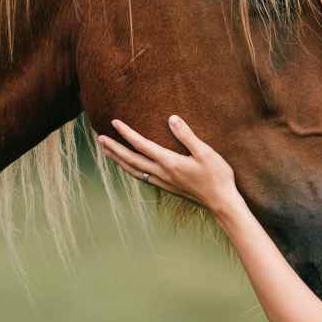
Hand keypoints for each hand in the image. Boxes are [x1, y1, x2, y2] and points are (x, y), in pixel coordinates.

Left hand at [97, 115, 240, 215]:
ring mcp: (163, 182)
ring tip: (107, 152)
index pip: (141, 145)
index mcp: (169, 162)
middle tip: (100, 138)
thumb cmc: (217, 176)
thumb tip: (171, 118)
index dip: (126, 133)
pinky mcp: (167, 188)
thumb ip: (187, 135)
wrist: (221, 203)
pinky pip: (142, 177)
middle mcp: (162, 173)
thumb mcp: (205, 152)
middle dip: (114, 149)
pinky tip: (129, 167)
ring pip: (133, 171)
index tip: (114, 122)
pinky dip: (130, 170)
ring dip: (118, 160)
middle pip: (131, 160)